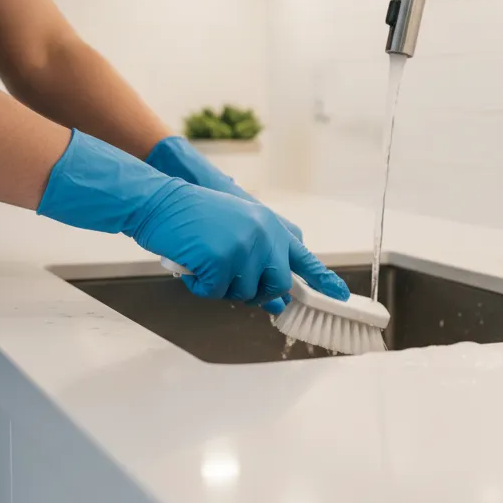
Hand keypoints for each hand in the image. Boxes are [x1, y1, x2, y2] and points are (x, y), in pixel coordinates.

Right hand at [38, 131, 346, 312]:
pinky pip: (214, 292)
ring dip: (221, 286)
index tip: (341, 296)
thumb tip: (278, 302)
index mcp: (270, 226)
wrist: (160, 201)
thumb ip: (261, 260)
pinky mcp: (223, 260)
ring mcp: (245, 248)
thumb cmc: (193, 216)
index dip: (322, 279)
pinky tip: (191, 263)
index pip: (302, 257)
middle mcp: (264, 235)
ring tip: (205, 259)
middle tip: (229, 275)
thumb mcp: (236, 230)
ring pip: (243, 293)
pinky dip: (199, 285)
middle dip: (255, 291)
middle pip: (274, 285)